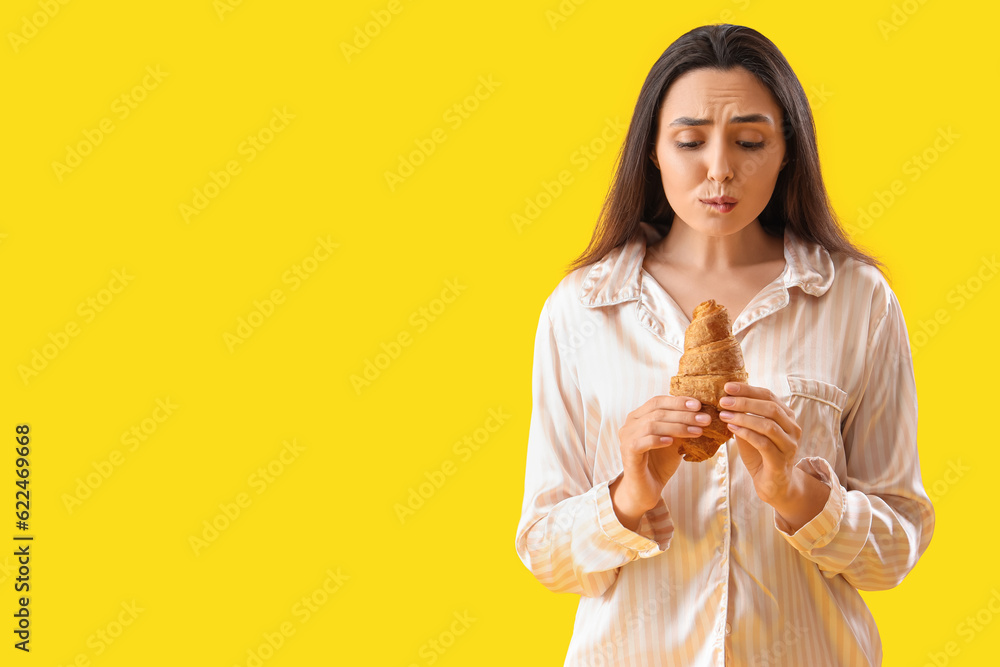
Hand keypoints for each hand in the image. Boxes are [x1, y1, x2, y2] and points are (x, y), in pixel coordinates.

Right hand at [610, 395, 708, 526]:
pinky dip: (659, 439)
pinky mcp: (628, 452)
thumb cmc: (659, 463)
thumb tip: (702, 413)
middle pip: (657, 411)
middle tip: (704, 419)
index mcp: (638, 417)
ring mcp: (627, 438)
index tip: (698, 404)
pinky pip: (644, 441)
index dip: (678, 401)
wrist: (645, 489)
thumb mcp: (674, 441)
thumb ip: (680, 426)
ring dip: (678, 427)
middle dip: (683, 414)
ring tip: (697, 431)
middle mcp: (629, 424)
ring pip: (652, 425)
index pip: (657, 401)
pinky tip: (673, 442)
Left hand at [719, 382, 829, 530]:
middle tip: (723, 401)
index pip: (769, 396)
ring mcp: (790, 445)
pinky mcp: (781, 460)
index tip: (727, 386)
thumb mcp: (750, 431)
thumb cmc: (760, 454)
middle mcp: (793, 428)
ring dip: (744, 418)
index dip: (748, 389)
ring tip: (724, 415)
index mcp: (786, 417)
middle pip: (770, 407)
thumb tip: (725, 399)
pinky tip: (732, 430)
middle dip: (744, 402)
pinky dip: (747, 434)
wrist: (773, 484)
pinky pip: (764, 443)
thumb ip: (743, 416)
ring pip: (768, 425)